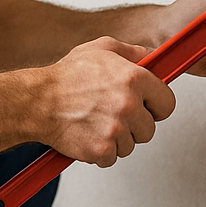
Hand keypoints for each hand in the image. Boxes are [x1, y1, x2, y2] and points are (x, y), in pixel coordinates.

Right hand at [41, 37, 175, 167]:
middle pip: (149, 129)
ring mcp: (116, 129)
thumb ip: (133, 52)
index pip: (168, 103)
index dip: (156, 106)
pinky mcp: (102, 149)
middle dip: (134, 125)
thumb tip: (153, 58)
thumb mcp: (102, 48)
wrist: (37, 101)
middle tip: (113, 114)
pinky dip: (100, 151)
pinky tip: (89, 134)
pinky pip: (112, 158)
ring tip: (96, 122)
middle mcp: (129, 105)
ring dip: (116, 138)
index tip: (148, 107)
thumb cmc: (66, 76)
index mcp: (135, 79)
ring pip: (131, 145)